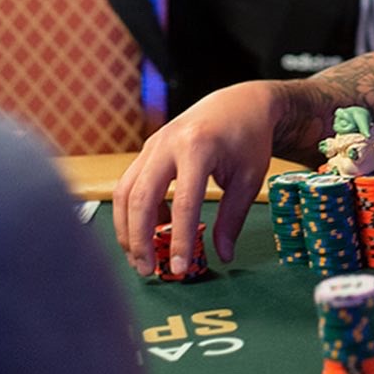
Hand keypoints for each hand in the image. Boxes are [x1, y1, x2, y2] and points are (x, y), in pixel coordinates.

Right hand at [112, 81, 280, 277]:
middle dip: (139, 239)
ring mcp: (154, 144)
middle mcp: (169, 143)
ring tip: (142, 258)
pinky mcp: (148, 149)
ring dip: (128, 229)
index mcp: (199, 147)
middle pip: (140, 198)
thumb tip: (223, 255)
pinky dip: (134, 212)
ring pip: (124, 192)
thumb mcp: (249, 176)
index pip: (184, 202)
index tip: (178, 268)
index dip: (178, 238)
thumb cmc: (249, 138)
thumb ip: (232, 217)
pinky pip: (130, 184)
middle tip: (148, 271)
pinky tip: (155, 228)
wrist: (241, 102)